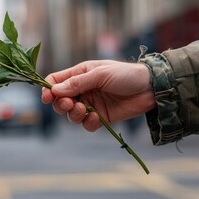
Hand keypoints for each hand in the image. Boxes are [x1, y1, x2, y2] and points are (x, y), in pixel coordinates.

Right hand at [41, 60, 155, 131]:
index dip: (48, 90)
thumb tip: (55, 90)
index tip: (47, 98)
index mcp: (79, 75)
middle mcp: (82, 90)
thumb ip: (78, 82)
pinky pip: (86, 124)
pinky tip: (96, 117)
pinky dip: (88, 123)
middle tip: (69, 104)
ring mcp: (91, 104)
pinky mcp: (101, 117)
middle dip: (61, 105)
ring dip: (74, 114)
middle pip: (59, 101)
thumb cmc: (126, 74)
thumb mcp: (100, 74)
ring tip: (84, 110)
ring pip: (71, 114)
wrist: (151, 88)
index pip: (55, 82)